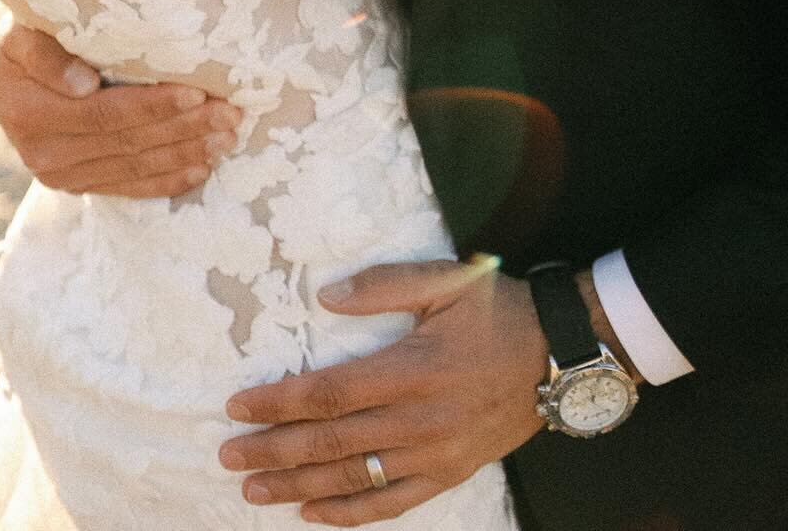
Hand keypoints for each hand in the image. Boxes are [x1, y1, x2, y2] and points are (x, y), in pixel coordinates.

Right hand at [0, 3, 240, 196]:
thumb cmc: (21, 27)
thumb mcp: (20, 27)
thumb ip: (46, 53)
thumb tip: (83, 85)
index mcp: (30, 111)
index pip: (106, 113)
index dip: (155, 106)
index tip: (200, 92)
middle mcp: (42, 152)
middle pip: (127, 143)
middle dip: (184, 130)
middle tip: (232, 114)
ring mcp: (58, 174)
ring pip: (133, 167)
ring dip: (185, 154)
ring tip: (227, 138)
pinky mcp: (73, 183)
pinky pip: (126, 185)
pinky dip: (166, 179)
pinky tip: (201, 169)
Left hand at [218, 259, 546, 524]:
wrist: (560, 354)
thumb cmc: (498, 310)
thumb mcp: (447, 280)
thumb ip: (384, 285)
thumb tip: (327, 296)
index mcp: (412, 369)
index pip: (328, 393)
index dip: (278, 403)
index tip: (237, 407)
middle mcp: (419, 420)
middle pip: (331, 443)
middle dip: (273, 451)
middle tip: (228, 456)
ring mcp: (435, 454)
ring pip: (355, 479)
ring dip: (298, 487)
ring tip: (254, 490)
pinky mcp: (450, 473)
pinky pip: (393, 504)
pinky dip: (350, 514)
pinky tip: (313, 514)